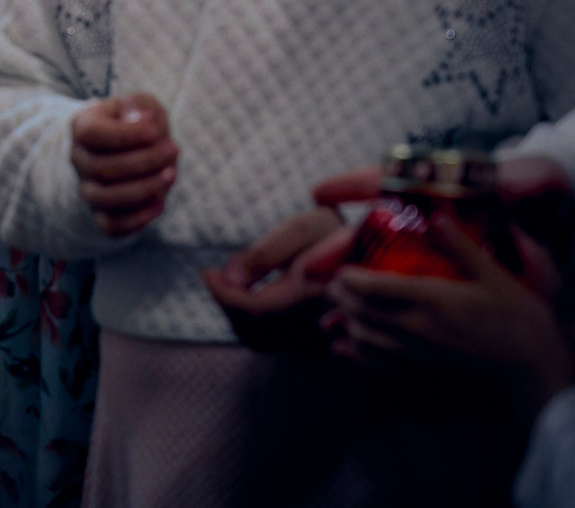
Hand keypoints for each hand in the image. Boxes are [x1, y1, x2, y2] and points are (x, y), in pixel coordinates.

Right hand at [71, 93, 177, 235]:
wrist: (127, 150)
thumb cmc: (137, 123)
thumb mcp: (141, 105)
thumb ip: (142, 107)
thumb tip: (143, 120)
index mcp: (82, 127)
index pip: (92, 134)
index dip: (125, 135)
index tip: (157, 130)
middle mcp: (79, 160)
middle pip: (102, 168)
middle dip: (143, 162)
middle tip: (174, 150)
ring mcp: (88, 189)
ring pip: (105, 199)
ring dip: (142, 189)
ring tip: (171, 175)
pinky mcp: (101, 215)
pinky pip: (112, 226)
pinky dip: (138, 218)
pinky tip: (160, 201)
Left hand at [203, 205, 353, 351]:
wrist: (367, 254)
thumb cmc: (329, 234)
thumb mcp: (301, 230)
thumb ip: (266, 253)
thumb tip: (231, 279)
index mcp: (318, 293)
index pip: (259, 310)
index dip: (226, 296)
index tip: (207, 273)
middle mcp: (320, 324)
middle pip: (257, 332)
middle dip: (228, 305)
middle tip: (216, 277)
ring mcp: (319, 339)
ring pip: (262, 342)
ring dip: (237, 317)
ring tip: (230, 285)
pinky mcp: (315, 343)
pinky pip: (273, 344)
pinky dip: (251, 326)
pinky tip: (248, 299)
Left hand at [326, 216, 572, 420]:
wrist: (532, 362)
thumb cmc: (517, 315)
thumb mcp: (494, 274)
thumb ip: (462, 246)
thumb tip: (437, 215)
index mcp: (432, 299)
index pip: (376, 288)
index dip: (350, 277)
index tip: (339, 265)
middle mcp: (418, 325)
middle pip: (363, 312)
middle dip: (341, 296)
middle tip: (330, 279)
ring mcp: (420, 348)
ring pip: (367, 337)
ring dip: (347, 320)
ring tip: (337, 303)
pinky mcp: (426, 361)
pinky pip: (381, 359)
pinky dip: (358, 351)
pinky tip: (343, 346)